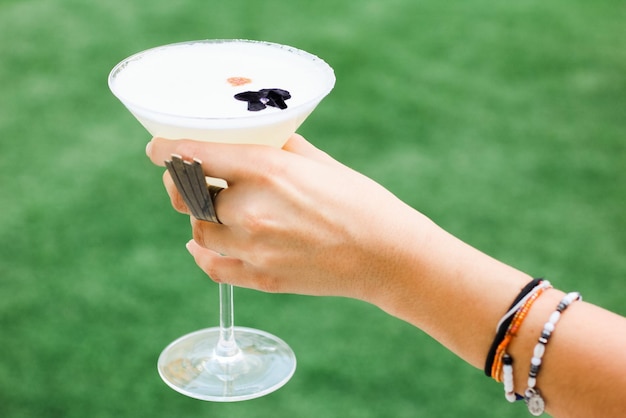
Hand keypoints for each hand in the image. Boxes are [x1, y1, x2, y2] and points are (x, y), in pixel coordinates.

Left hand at [146, 134, 432, 305]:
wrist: (388, 255)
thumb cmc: (361, 201)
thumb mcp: (319, 161)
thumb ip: (277, 149)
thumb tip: (249, 141)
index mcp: (267, 169)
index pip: (192, 155)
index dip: (164, 150)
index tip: (157, 148)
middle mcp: (251, 208)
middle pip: (187, 194)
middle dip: (181, 182)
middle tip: (187, 176)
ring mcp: (254, 248)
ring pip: (199, 230)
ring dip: (199, 216)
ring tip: (212, 208)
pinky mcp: (260, 278)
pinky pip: (212, 266)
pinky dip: (201, 253)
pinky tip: (200, 244)